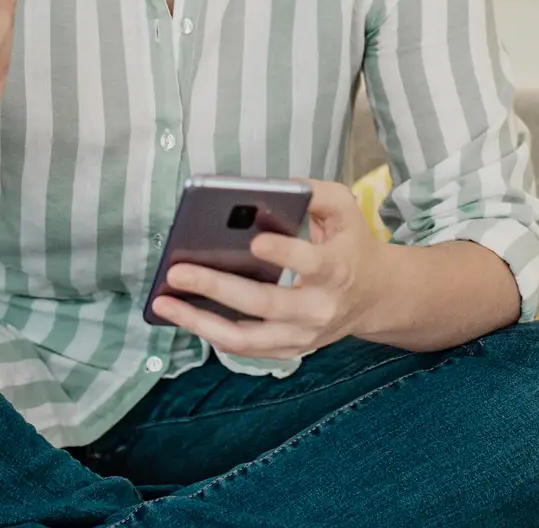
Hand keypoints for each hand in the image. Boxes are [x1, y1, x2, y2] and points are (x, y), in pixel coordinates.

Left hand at [150, 180, 392, 358]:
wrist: (375, 296)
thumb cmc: (350, 244)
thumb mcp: (345, 208)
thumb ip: (314, 192)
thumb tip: (267, 189)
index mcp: (337, 269)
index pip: (312, 263)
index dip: (284, 253)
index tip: (254, 241)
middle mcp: (320, 307)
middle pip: (266, 303)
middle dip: (218, 287)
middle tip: (177, 271)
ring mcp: (303, 335)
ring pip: (247, 338)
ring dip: (201, 323)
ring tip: (163, 303)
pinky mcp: (288, 349)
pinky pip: (244, 349)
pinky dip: (211, 334)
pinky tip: (183, 314)